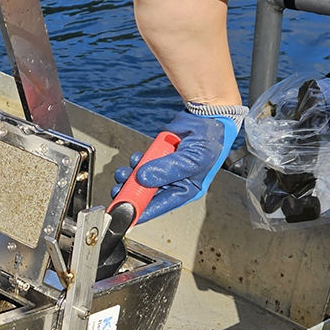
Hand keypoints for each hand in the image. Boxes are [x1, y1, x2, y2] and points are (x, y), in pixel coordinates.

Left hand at [113, 103, 245, 221]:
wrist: (207, 114)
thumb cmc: (210, 139)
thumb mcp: (192, 159)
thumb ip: (167, 170)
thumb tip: (143, 179)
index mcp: (188, 189)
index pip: (162, 205)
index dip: (143, 210)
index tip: (126, 215)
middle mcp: (175, 181)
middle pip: (148, 194)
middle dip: (132, 192)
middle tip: (118, 189)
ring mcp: (165, 168)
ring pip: (142, 180)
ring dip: (131, 177)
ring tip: (124, 173)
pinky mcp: (158, 156)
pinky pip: (142, 164)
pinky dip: (136, 163)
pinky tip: (136, 159)